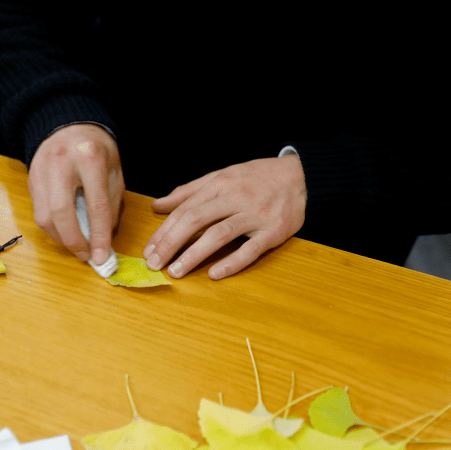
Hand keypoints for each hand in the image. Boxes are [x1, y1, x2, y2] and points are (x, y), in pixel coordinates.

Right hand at [28, 124, 123, 264]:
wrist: (68, 125)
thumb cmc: (96, 149)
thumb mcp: (114, 170)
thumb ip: (111, 203)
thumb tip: (105, 239)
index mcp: (89, 157)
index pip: (95, 205)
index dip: (99, 236)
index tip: (103, 257)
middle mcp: (61, 162)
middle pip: (60, 212)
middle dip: (73, 241)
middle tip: (85, 255)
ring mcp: (41, 169)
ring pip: (43, 216)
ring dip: (60, 238)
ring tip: (76, 245)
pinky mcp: (30, 178)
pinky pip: (38, 212)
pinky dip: (52, 228)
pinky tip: (65, 231)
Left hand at [143, 155, 305, 279]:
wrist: (301, 177)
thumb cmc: (257, 177)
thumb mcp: (222, 175)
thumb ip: (189, 191)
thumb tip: (158, 205)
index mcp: (220, 184)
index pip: (185, 209)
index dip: (164, 230)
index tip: (149, 249)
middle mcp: (235, 198)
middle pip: (196, 220)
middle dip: (171, 243)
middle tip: (155, 263)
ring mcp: (255, 215)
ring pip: (219, 234)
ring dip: (194, 254)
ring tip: (176, 271)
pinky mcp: (273, 231)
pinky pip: (250, 249)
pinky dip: (232, 262)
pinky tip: (214, 274)